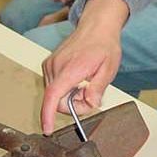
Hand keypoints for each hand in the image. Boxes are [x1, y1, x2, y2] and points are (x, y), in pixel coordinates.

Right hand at [40, 0, 128, 134]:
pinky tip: (77, 79)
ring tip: (85, 83)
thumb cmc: (104, 45)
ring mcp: (50, 65)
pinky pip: (54, 87)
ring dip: (70, 96)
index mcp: (71, 68)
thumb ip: (98, 88)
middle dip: (73, 104)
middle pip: (57, 101)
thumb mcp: (108, 69)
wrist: (96, 27)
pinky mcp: (49, 65)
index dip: (48, 115)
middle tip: (90, 94)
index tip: (47, 129)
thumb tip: (90, 103)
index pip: (53, 96)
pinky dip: (65, 89)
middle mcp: (56, 66)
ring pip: (55, 95)